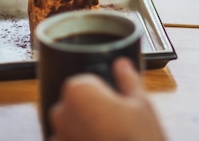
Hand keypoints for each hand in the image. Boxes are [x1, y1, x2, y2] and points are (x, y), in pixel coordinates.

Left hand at [49, 58, 165, 140]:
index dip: (103, 92)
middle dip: (92, 111)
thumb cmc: (137, 138)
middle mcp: (61, 113)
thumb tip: (122, 65)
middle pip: (75, 104)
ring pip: (71, 127)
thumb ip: (128, 80)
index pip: (85, 82)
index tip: (116, 103)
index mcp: (79, 92)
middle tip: (117, 123)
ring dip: (84, 130)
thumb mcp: (141, 104)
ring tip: (112, 137)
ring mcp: (57, 137)